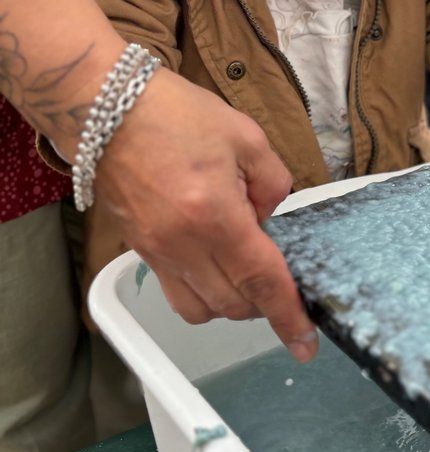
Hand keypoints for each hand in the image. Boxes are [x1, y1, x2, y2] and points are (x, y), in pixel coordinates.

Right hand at [97, 69, 317, 360]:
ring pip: (201, 310)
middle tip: (278, 274)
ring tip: (244, 272)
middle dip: (264, 303)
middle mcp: (182, 244)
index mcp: (215, 215)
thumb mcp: (246, 136)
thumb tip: (269, 219)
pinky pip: (175, 294)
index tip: (305, 344)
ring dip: (231, 304)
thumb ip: (272, 184)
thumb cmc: (174, 113)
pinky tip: (213, 262)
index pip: (260, 281)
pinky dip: (202, 293)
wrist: (103, 107)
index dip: (288, 316)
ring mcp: (156, 252)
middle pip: (233, 304)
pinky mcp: (139, 250)